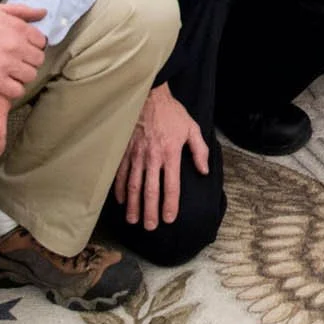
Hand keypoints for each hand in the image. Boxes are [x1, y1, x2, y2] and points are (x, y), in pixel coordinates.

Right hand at [0, 2, 47, 98]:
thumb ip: (22, 10)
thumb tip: (43, 12)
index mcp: (18, 28)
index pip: (41, 42)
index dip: (34, 46)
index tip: (24, 50)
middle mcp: (16, 46)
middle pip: (38, 60)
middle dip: (29, 62)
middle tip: (18, 63)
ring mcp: (7, 64)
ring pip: (30, 76)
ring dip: (23, 76)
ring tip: (12, 74)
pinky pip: (18, 90)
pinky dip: (14, 90)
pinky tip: (6, 85)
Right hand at [112, 82, 206, 227]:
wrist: (149, 95)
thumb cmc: (172, 113)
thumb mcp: (192, 128)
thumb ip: (200, 151)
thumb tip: (204, 171)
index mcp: (171, 153)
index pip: (171, 186)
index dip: (170, 205)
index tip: (169, 219)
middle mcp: (153, 157)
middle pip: (151, 191)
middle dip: (150, 211)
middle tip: (150, 227)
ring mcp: (136, 155)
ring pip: (133, 185)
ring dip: (133, 205)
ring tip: (133, 220)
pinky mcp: (124, 151)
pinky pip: (120, 173)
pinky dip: (119, 189)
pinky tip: (120, 201)